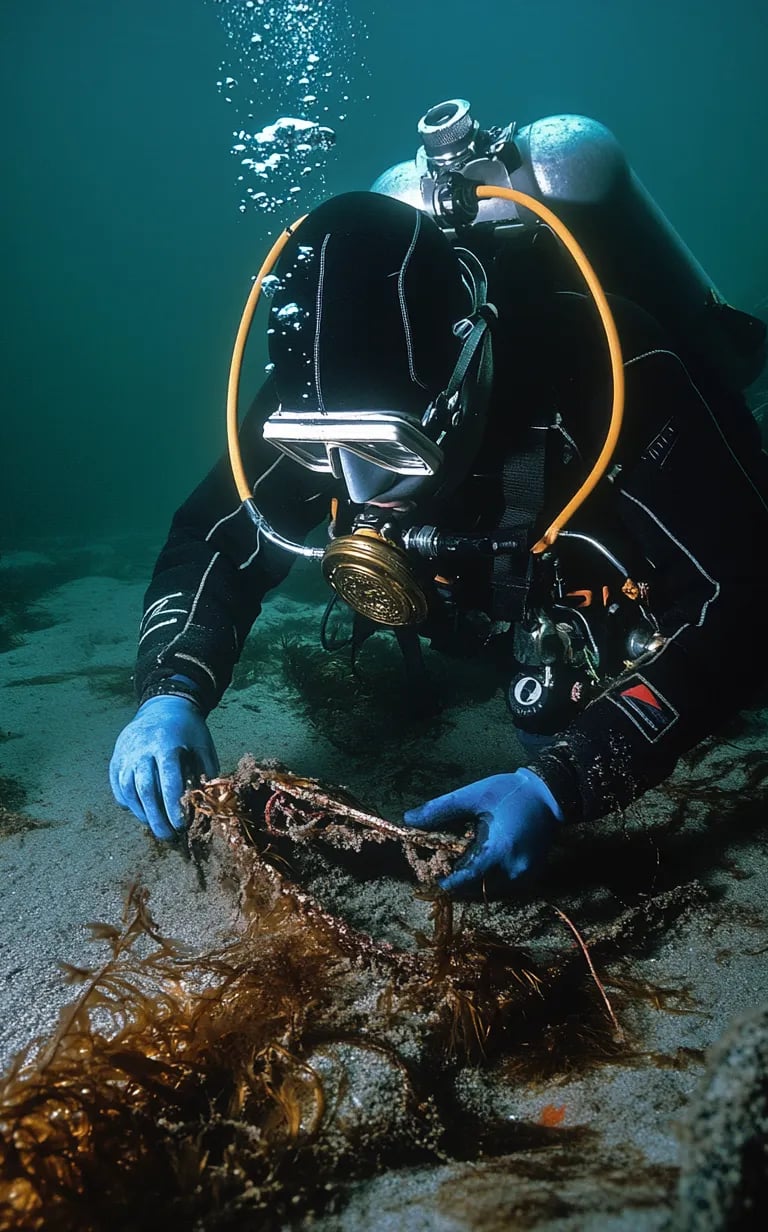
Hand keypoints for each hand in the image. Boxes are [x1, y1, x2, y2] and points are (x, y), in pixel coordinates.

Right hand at [109, 695, 218, 839]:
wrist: (163, 706)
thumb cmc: (188, 729)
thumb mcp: (204, 745)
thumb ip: (206, 772)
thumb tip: (207, 803)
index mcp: (167, 744)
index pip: (168, 779)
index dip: (174, 805)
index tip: (181, 825)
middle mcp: (142, 749)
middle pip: (145, 789)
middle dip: (156, 817)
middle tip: (168, 836)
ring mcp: (126, 753)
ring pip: (128, 789)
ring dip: (141, 812)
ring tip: (155, 826)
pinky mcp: (116, 758)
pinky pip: (117, 785)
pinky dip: (127, 802)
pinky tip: (140, 812)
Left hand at [402, 768, 562, 892]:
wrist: (550, 794)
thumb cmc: (510, 792)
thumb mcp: (474, 796)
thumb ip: (441, 809)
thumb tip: (409, 819)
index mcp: (501, 849)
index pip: (469, 877)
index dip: (450, 882)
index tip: (434, 881)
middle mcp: (515, 869)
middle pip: (478, 888)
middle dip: (460, 883)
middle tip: (443, 870)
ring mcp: (526, 875)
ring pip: (491, 890)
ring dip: (474, 883)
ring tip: (460, 866)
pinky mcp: (532, 875)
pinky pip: (504, 886)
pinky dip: (489, 880)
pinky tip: (480, 864)